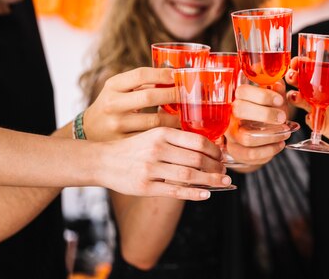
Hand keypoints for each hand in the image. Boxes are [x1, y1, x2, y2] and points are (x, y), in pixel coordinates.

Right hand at [84, 67, 179, 140]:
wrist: (88, 130)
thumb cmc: (113, 104)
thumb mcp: (119, 89)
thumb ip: (142, 83)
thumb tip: (176, 76)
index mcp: (113, 85)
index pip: (140, 75)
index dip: (162, 74)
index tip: (179, 75)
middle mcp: (113, 104)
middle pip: (149, 96)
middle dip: (173, 94)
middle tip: (189, 95)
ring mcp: (117, 124)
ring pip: (154, 121)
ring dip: (174, 118)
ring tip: (186, 115)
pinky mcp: (123, 142)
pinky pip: (151, 137)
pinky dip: (167, 133)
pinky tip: (176, 131)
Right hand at [98, 127, 230, 199]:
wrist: (103, 161)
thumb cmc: (133, 148)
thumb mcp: (152, 135)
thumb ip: (175, 139)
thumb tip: (206, 148)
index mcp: (161, 134)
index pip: (196, 141)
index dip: (214, 150)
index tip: (222, 156)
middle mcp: (157, 149)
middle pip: (196, 158)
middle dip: (215, 166)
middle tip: (225, 171)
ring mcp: (151, 169)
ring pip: (189, 175)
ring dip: (210, 180)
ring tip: (222, 182)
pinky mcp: (145, 187)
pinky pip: (175, 191)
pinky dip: (194, 193)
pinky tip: (206, 194)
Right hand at [226, 81, 288, 166]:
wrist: (254, 134)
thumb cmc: (263, 112)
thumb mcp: (271, 100)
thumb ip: (276, 91)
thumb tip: (278, 85)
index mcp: (236, 98)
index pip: (243, 91)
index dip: (263, 95)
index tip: (279, 100)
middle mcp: (230, 115)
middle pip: (240, 110)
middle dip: (265, 114)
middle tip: (282, 118)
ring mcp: (231, 135)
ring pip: (247, 137)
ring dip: (271, 135)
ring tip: (285, 132)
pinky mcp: (236, 152)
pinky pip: (252, 154)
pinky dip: (270, 150)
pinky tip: (280, 143)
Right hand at [285, 57, 328, 148]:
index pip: (311, 68)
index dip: (301, 63)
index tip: (297, 60)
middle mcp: (319, 92)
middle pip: (299, 82)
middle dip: (292, 77)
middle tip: (292, 76)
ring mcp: (317, 107)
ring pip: (299, 100)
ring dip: (294, 97)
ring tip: (295, 97)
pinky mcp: (319, 122)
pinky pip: (309, 119)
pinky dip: (309, 118)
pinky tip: (312, 117)